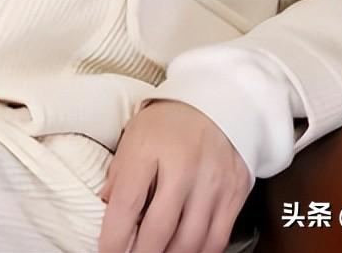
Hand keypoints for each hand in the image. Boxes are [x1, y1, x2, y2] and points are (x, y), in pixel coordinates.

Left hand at [97, 101, 251, 252]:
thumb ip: (120, 174)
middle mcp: (182, 165)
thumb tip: (108, 210)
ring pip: (190, 241)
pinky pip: (216, 239)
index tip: (107, 251)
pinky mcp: (234, 193)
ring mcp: (212, 181)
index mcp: (149, 147)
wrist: (216, 103)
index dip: (114, 237)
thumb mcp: (134, 136)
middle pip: (159, 230)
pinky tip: (184, 251)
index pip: (126, 203)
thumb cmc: (168, 123)